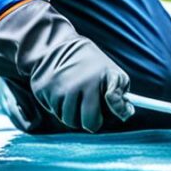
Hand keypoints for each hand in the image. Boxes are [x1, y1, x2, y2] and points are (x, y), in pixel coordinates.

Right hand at [0, 0, 133, 131]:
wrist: (58, 47)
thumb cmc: (90, 64)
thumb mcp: (111, 72)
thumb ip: (120, 93)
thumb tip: (126, 114)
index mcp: (98, 78)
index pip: (109, 106)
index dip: (114, 112)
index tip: (113, 111)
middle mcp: (79, 84)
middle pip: (88, 123)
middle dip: (91, 121)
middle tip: (91, 113)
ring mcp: (60, 89)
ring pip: (69, 120)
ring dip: (74, 116)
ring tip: (75, 99)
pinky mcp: (44, 92)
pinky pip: (54, 113)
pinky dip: (59, 109)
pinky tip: (62, 95)